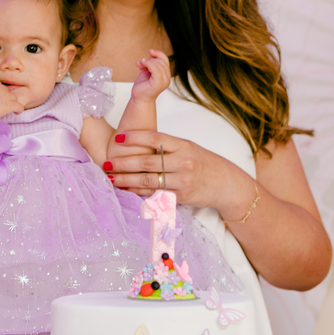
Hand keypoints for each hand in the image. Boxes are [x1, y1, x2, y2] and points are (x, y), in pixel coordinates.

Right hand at [0, 79, 23, 123]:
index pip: (0, 86)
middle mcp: (1, 87)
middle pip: (7, 91)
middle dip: (5, 98)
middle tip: (1, 106)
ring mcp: (6, 96)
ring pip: (14, 98)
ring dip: (12, 103)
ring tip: (9, 109)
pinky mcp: (10, 105)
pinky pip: (20, 106)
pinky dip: (19, 110)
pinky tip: (16, 113)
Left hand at [106, 129, 252, 216]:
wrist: (227, 185)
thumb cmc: (204, 163)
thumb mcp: (189, 148)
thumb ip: (167, 147)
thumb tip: (138, 142)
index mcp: (184, 145)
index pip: (155, 138)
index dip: (134, 137)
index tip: (117, 138)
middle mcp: (183, 162)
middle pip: (147, 161)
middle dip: (123, 162)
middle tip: (106, 163)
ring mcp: (182, 181)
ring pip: (148, 180)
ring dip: (126, 180)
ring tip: (110, 177)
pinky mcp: (181, 197)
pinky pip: (155, 194)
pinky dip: (138, 192)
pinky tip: (126, 190)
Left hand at [130, 49, 170, 102]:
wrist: (139, 98)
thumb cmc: (143, 86)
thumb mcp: (148, 72)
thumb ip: (152, 64)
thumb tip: (152, 52)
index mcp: (166, 75)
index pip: (165, 60)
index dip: (158, 53)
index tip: (150, 51)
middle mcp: (167, 78)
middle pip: (161, 61)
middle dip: (150, 59)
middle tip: (140, 63)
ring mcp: (164, 81)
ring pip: (158, 64)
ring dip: (147, 62)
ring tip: (140, 65)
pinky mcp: (158, 83)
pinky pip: (155, 69)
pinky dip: (148, 64)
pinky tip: (142, 64)